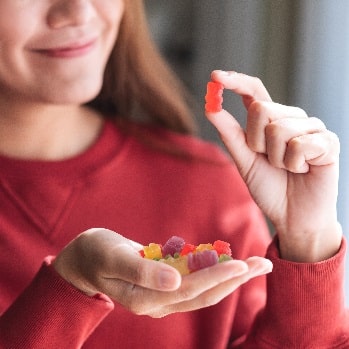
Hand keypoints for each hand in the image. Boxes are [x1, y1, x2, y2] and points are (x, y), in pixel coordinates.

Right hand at [53, 228, 271, 317]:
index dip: (216, 277)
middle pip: (205, 294)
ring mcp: (163, 296)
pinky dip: (214, 271)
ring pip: (204, 290)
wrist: (85, 259)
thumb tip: (175, 280)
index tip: (242, 264)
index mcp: (145, 299)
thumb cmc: (95, 253)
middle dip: (235, 280)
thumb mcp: (113, 257)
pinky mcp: (166, 285)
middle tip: (264, 264)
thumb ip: (142, 269)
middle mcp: (159, 302)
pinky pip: (195, 281)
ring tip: (256, 264)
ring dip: (231, 277)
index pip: (190, 289)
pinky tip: (229, 261)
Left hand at [205, 70, 341, 261]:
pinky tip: (303, 171)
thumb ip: (230, 134)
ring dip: (276, 158)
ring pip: (279, 128)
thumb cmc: (270, 188)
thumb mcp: (244, 160)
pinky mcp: (328, 142)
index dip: (235, 82)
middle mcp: (291, 118)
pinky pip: (300, 144)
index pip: (254, 91)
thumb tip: (210, 107)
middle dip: (256, 143)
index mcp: (270, 121)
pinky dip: (294, 165)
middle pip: (261, 110)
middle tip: (269, 161)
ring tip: (287, 168)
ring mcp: (311, 128)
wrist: (292, 216)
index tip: (215, 76)